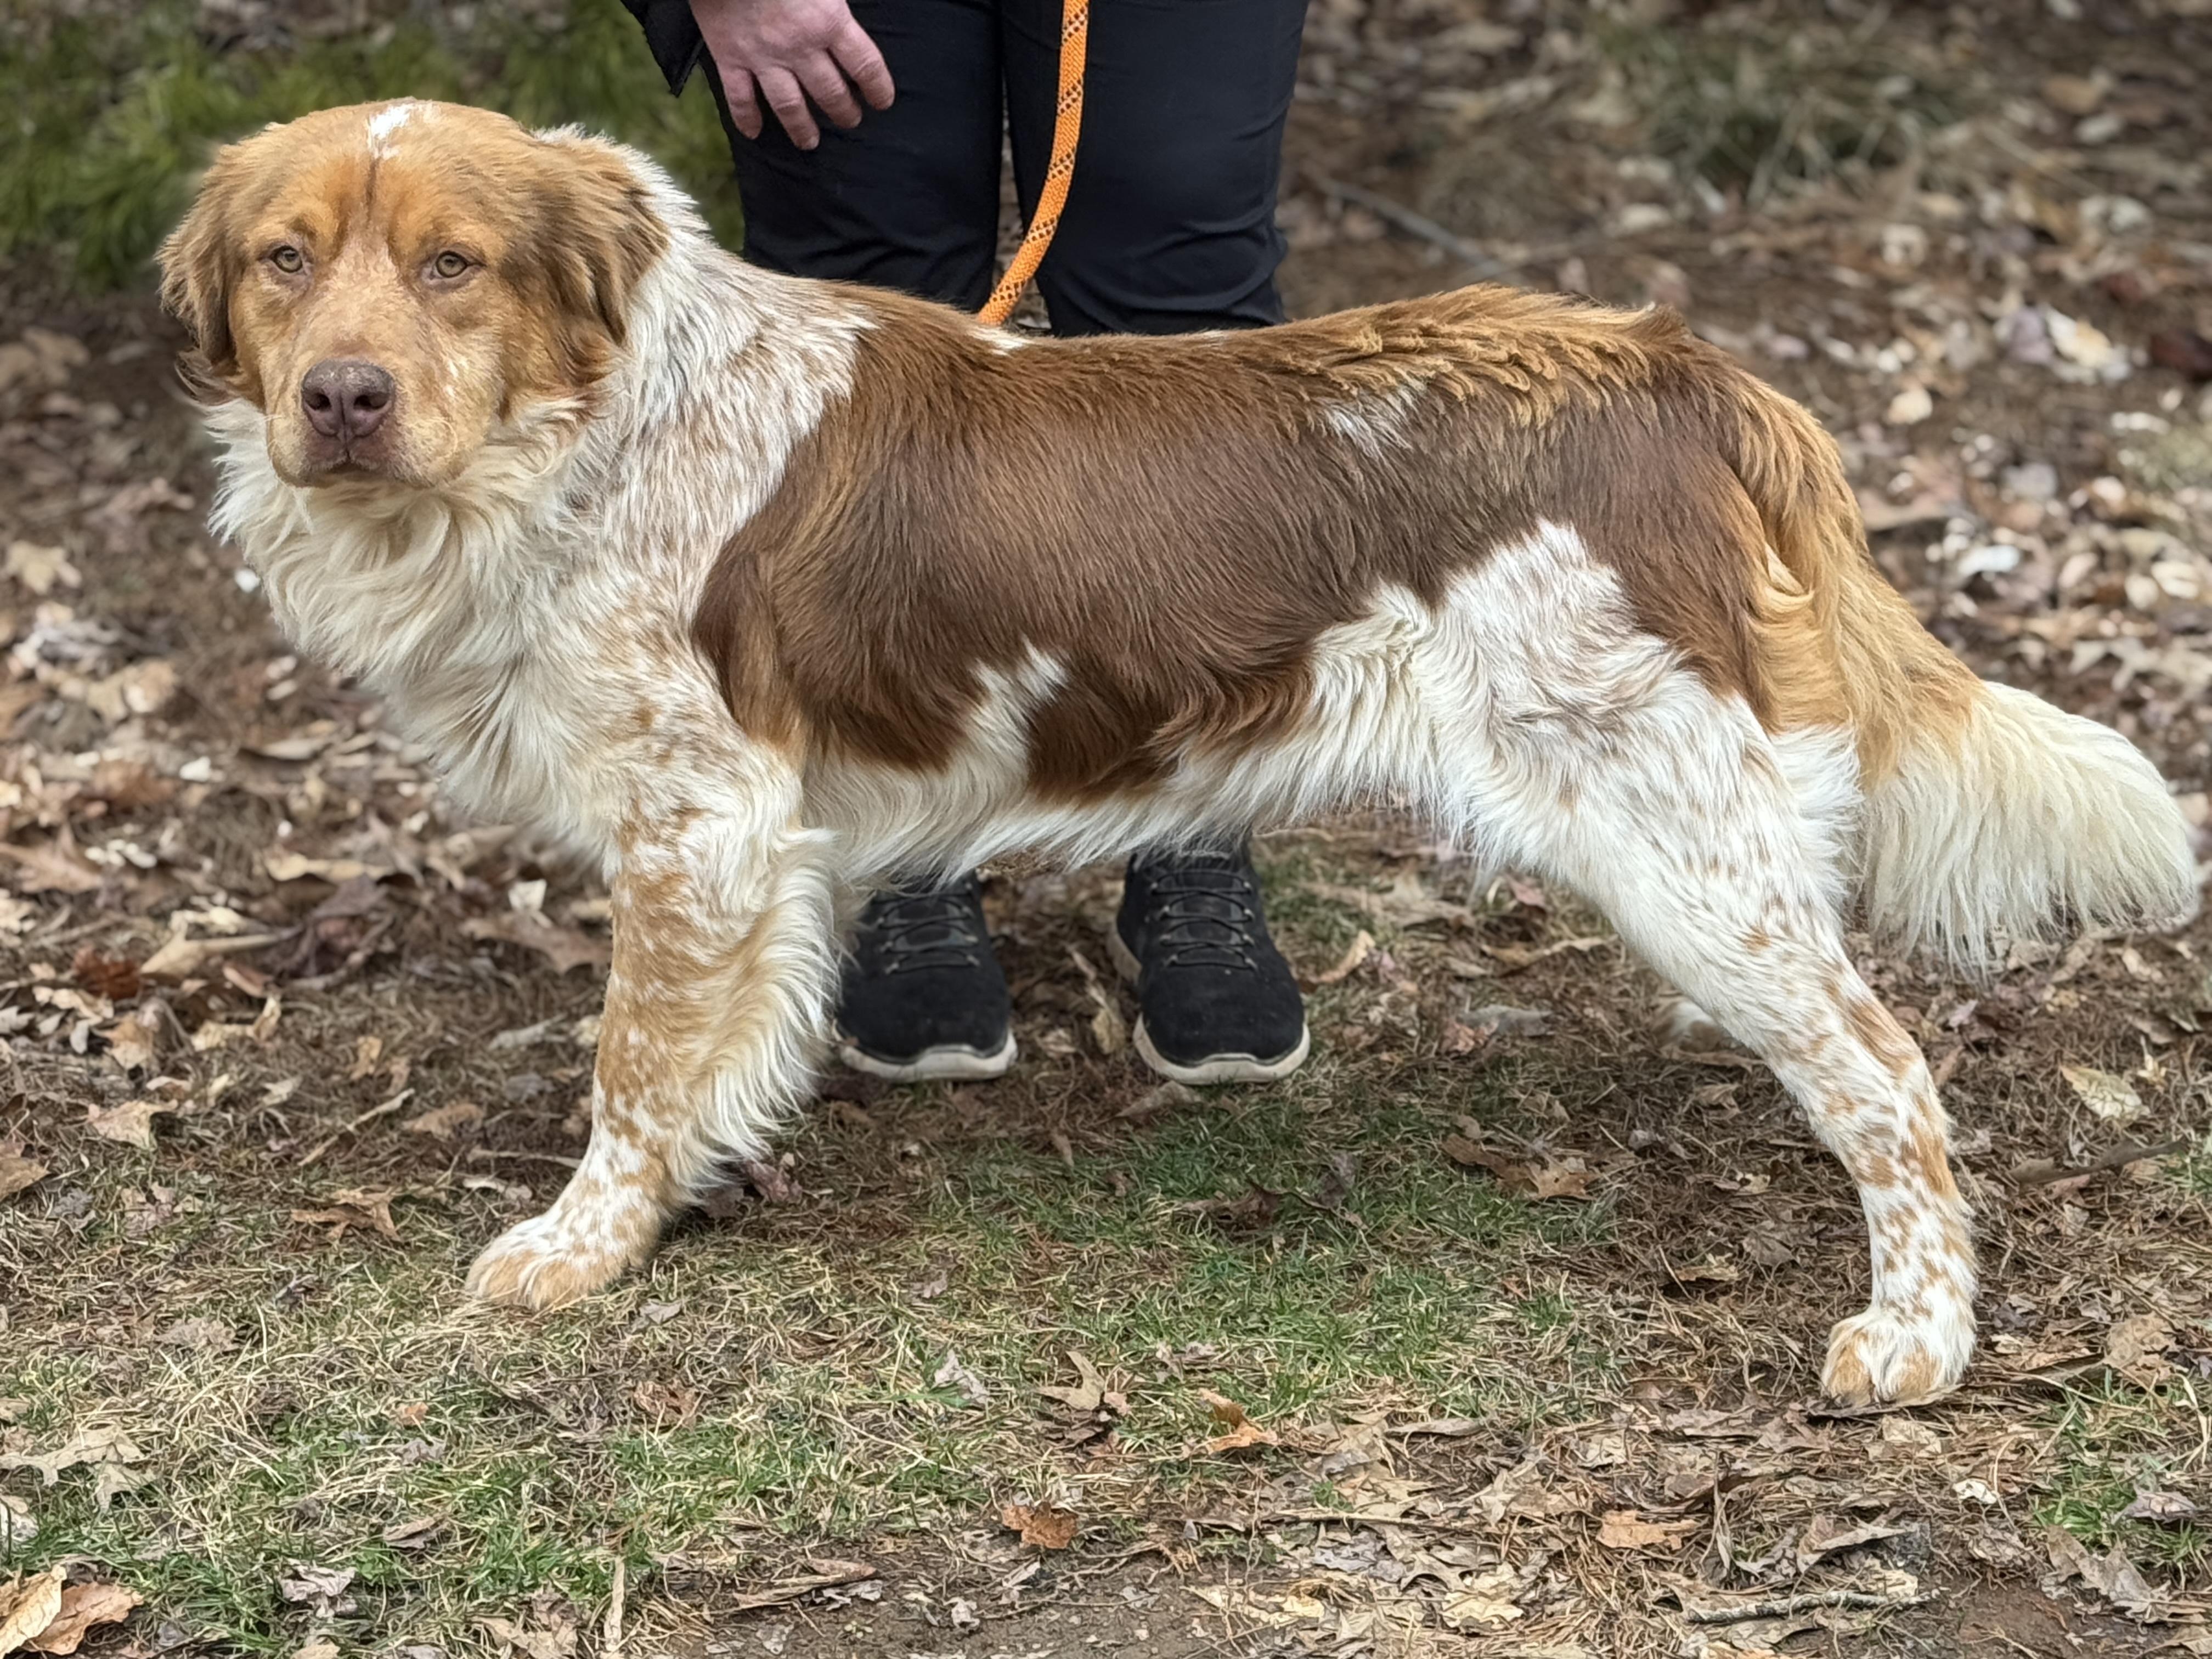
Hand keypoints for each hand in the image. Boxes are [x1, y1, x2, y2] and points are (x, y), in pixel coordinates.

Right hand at [690, 0, 893, 150]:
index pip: (865, 65)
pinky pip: (739, 97)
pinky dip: (746, 117)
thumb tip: (846, 17)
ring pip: (789, 105)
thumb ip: (836, 2)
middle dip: (844, 112)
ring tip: (810, 141)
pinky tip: (753, 132)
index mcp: (829, 21)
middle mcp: (800, 47)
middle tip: (850, 121)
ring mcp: (764, 56)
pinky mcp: (730, 56)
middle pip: (830, 92)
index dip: (878, 88)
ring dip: (802, 128)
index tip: (882, 102)